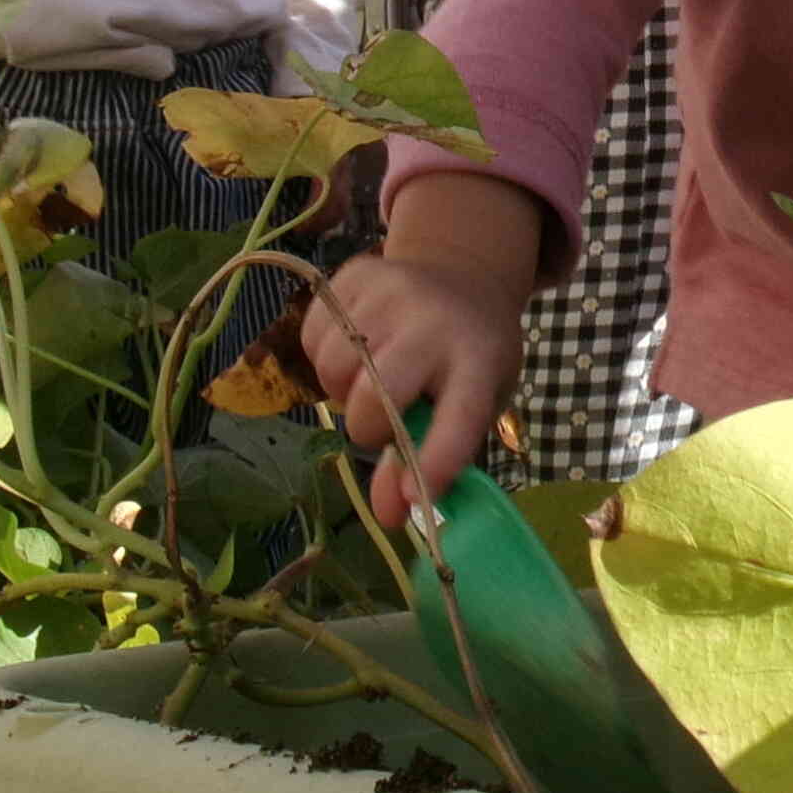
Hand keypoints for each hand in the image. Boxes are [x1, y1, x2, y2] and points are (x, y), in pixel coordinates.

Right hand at [303, 171, 543, 526]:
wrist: (463, 278)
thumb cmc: (471, 358)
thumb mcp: (474, 405)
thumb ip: (433, 457)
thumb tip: (389, 518)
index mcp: (480, 362)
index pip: (460, 419)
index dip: (434, 463)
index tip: (413, 501)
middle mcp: (435, 323)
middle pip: (375, 397)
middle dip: (369, 428)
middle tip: (385, 421)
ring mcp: (392, 292)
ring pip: (333, 370)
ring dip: (343, 392)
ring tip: (372, 379)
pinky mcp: (354, 275)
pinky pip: (312, 337)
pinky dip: (324, 356)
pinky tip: (357, 347)